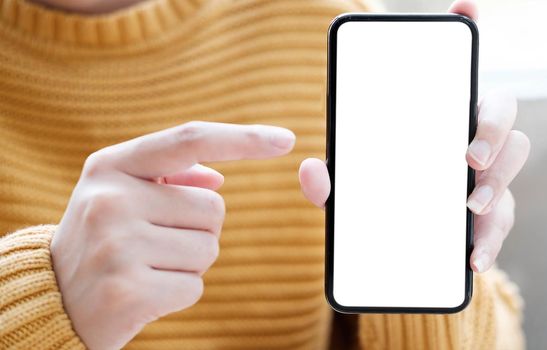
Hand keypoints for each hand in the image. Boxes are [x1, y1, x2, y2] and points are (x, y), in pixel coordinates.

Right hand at [51, 122, 294, 349]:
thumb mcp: (119, 196)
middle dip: (199, 229)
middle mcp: (111, 199)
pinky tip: (146, 292)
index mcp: (111, 165)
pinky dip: (180, 293)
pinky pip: (196, 286)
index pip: (190, 140)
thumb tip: (218, 178)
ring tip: (147, 266)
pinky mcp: (128, 290)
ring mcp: (117, 245)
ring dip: (190, 263)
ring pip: (210, 248)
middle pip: (215, 206)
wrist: (52, 300)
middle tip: (154, 244)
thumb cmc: (101, 241)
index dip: (242, 139)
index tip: (286, 140)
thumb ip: (167, 178)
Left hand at [298, 0, 529, 273]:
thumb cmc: (381, 196)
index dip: (466, 30)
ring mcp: (489, 172)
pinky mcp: (494, 212)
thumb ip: (332, 179)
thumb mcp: (352, 187)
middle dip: (493, 127)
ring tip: (470, 208)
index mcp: (440, 114)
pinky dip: (492, 240)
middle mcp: (472, 133)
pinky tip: (474, 258)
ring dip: (498, 182)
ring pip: (515, 161)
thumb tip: (310, 169)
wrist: (401, 244)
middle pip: (503, 110)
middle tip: (468, 155)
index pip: (458, 67)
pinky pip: (505, 219)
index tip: (463, 9)